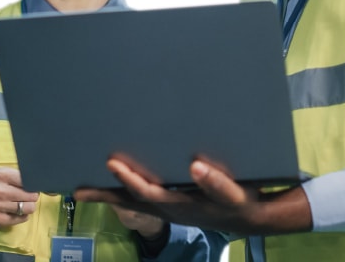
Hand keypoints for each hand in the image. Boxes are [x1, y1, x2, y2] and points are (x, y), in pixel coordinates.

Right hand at [0, 167, 37, 239]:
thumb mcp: (0, 173)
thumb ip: (18, 176)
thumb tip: (39, 182)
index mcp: (2, 175)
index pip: (29, 181)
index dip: (33, 185)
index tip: (32, 187)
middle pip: (31, 196)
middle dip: (33, 197)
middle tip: (27, 197)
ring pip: (28, 208)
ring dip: (28, 206)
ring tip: (22, 204)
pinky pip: (21, 219)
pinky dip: (23, 216)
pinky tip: (16, 211)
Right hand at [74, 156, 310, 236]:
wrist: (269, 213)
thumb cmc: (226, 190)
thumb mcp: (195, 182)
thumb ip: (172, 164)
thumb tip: (148, 132)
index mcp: (171, 201)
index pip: (130, 198)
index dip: (102, 195)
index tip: (75, 187)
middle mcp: (183, 208)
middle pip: (145, 198)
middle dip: (124, 184)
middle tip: (106, 164)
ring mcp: (207, 207)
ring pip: (176, 200)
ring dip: (155, 185)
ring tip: (125, 168)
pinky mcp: (235, 202)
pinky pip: (222, 192)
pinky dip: (210, 181)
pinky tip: (197, 167)